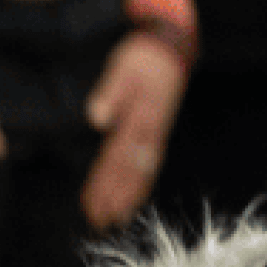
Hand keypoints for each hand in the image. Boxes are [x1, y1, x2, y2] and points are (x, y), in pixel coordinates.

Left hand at [79, 30, 188, 230]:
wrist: (172, 45)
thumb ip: (112, 90)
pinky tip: (133, 196)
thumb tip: (97, 118)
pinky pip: (148, 160)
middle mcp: (150, 128)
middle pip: (131, 168)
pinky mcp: (155, 129)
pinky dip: (141, 180)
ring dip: (128, 194)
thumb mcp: (125, 64)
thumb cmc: (144, 55)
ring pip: (141, 168)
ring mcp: (155, 130)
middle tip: (101, 222)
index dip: (107, 182)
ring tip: (114, 219)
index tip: (95, 204)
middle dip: (116, 196)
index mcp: (140, 115)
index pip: (119, 155)